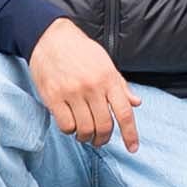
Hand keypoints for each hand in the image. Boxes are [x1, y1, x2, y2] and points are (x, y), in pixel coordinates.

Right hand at [28, 18, 134, 148]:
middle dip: (104, 139)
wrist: (51, 37)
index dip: (130, 134)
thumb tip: (136, 103)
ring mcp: (72, 92)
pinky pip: (65, 125)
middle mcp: (92, 87)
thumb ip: (120, 86)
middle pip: (104, 126)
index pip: (124, 113)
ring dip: (86, 137)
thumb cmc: (80, 51)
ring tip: (84, 133)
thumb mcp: (105, 63)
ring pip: (85, 129)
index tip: (133, 148)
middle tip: (100, 140)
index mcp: (108, 78)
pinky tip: (70, 124)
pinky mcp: (54, 97)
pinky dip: (70, 130)